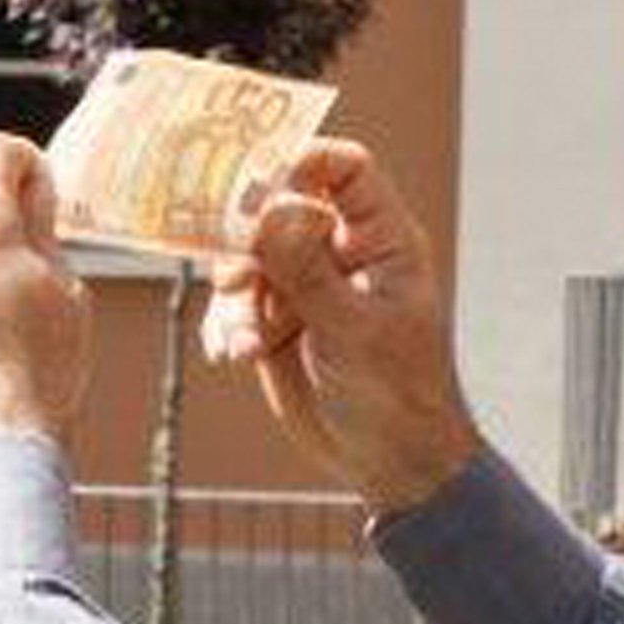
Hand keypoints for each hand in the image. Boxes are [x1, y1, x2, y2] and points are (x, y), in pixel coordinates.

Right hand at [196, 138, 479, 511]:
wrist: (389, 461)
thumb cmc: (396, 394)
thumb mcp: (352, 331)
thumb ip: (308, 271)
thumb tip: (268, 211)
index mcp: (380, 241)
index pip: (345, 170)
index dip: (303, 162)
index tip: (259, 184)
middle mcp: (340, 254)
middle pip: (279, 209)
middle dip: (247, 241)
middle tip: (234, 274)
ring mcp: (306, 287)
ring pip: (246, 259)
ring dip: (236, 298)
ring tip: (249, 341)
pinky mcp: (276, 323)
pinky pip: (234, 305)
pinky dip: (227, 326)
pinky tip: (236, 355)